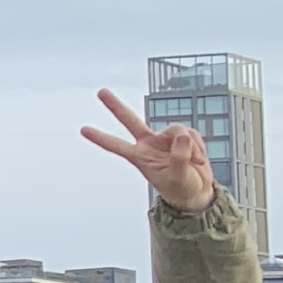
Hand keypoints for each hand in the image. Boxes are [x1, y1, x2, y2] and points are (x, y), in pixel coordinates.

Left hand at [85, 89, 216, 211]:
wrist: (196, 191)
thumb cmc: (182, 187)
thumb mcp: (179, 177)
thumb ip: (180, 158)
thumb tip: (182, 136)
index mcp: (139, 157)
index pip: (117, 146)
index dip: (101, 138)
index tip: (83, 129)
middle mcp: (149, 144)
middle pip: (130, 121)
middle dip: (115, 106)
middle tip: (100, 91)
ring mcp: (165, 138)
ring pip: (176, 129)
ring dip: (190, 146)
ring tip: (195, 163)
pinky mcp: (182, 136)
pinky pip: (191, 134)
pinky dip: (199, 147)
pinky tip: (199, 160)